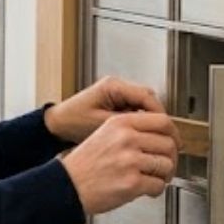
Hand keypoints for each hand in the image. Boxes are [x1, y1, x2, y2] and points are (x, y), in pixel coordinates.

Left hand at [44, 75, 164, 144]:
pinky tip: (141, 135)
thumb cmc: (72, 122)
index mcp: (113, 87)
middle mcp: (117, 86)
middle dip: (158, 118)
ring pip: (143, 104)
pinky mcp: (115, 102)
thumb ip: (125, 125)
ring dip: (149, 120)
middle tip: (166, 135)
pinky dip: (140, 121)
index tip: (167, 130)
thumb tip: (147, 132)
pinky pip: (135, 109)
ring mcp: (116, 93)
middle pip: (148, 98)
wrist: (57, 124)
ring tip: (155, 137)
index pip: (146, 96)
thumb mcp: (100, 125)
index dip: (159, 115)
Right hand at [59, 111, 180, 215]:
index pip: (163, 121)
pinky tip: (146, 189)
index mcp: (121, 123)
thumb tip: (160, 136)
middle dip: (171, 158)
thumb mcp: (105, 133)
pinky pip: (158, 185)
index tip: (175, 142)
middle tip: (166, 165)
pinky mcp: (131, 182)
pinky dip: (155, 190)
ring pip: (166, 165)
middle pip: (168, 144)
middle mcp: (127, 138)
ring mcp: (130, 160)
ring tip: (154, 178)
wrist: (66, 185)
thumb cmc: (85, 163)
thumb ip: (131, 130)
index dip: (173, 134)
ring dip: (164, 175)